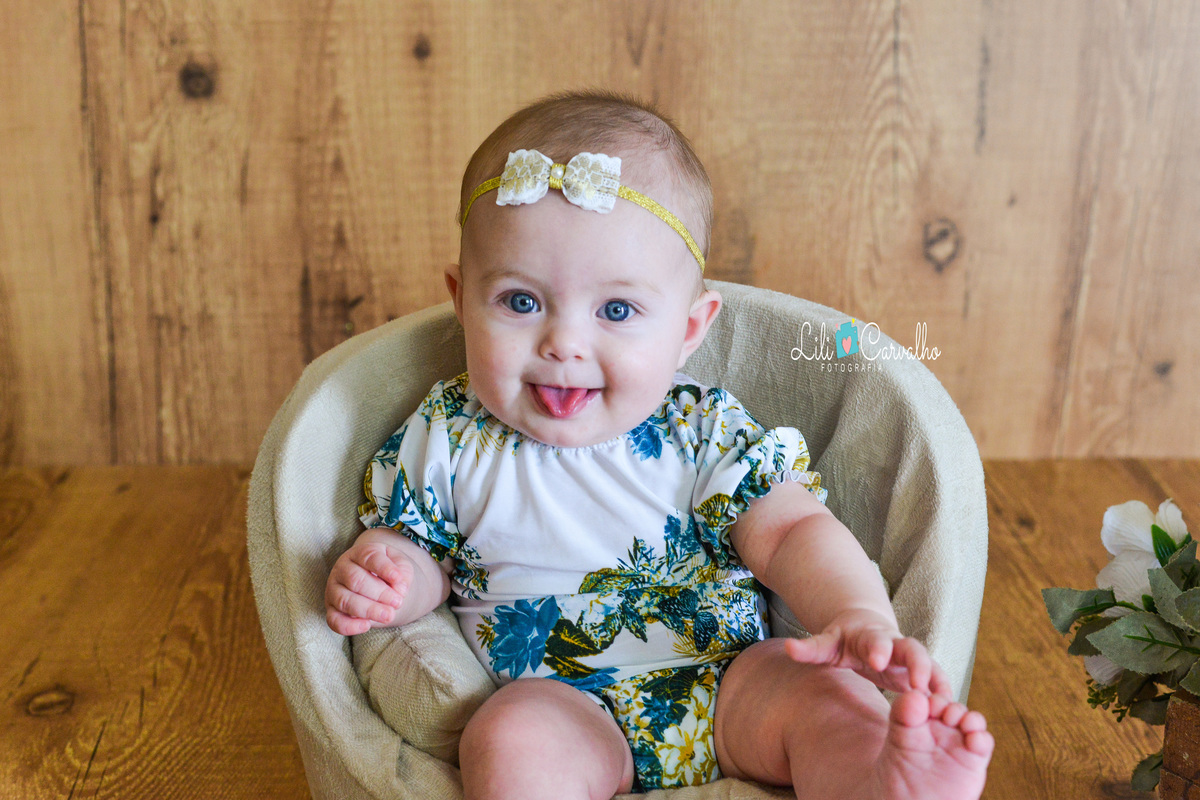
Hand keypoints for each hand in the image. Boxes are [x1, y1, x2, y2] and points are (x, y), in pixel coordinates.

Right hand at [325, 535, 411, 635]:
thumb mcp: (399, 565)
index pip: (369, 557)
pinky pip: (334, 620)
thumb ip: (402, 572)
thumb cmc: (388, 571)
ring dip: (368, 610)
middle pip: (355, 580)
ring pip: (344, 601)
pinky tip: (367, 626)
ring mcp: (334, 589)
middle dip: (379, 593)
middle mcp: (342, 569)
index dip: (384, 568)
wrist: (376, 581)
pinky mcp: (331, 609)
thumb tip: (399, 589)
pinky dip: (349, 626)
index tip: (398, 578)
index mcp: (359, 553)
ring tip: (389, 615)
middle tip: (398, 602)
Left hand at [783, 608, 952, 695]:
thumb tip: (787, 648)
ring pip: (930, 665)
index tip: (877, 660)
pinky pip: (936, 681)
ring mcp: (910, 658)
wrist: (865, 630)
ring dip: (937, 682)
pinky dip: (943, 694)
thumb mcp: (827, 643)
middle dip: (917, 663)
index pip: (875, 640)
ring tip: (944, 704)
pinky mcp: (919, 673)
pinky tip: (949, 713)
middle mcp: (895, 644)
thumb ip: (810, 648)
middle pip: (912, 649)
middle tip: (920, 683)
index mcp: (870, 636)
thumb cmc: (843, 641)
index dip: (878, 648)